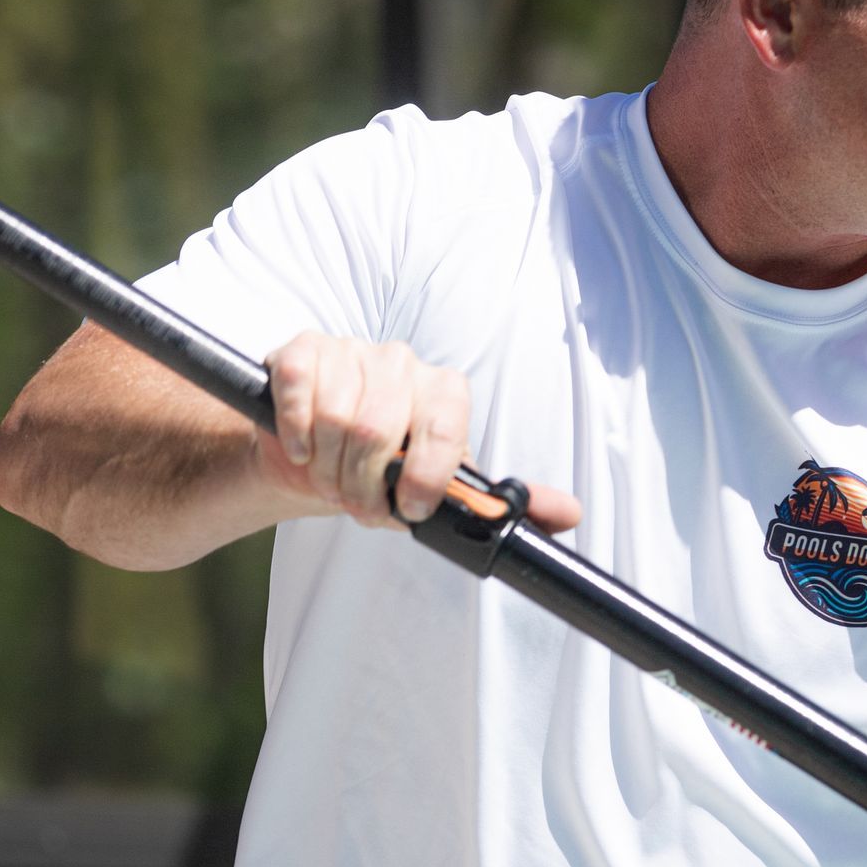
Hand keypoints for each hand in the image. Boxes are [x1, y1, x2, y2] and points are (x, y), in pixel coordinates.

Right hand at [261, 333, 579, 533]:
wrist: (315, 458)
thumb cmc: (384, 472)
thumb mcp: (441, 492)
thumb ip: (501, 503)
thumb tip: (569, 515)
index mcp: (443, 392)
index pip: (443, 424)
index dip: (424, 475)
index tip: (410, 509)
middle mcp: (401, 363)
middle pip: (378, 429)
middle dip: (363, 486)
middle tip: (358, 503)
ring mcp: (351, 352)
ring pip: (336, 418)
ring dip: (328, 468)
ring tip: (332, 478)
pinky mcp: (304, 351)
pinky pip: (300, 390)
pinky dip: (297, 434)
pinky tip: (301, 449)